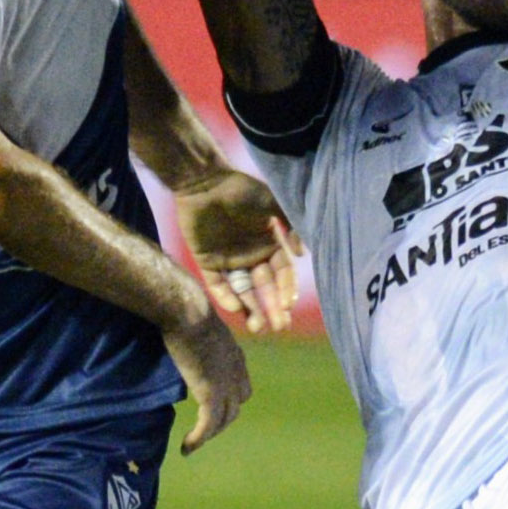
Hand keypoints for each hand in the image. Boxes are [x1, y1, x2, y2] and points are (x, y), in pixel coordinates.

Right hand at [164, 299, 252, 455]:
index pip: (242, 389)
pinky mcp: (210, 393)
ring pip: (224, 420)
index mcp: (236, 357)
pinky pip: (208, 424)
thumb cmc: (186, 312)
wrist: (188, 312)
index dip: (229, 401)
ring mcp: (226, 384)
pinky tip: (187, 448)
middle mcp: (236, 373)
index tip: (211, 409)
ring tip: (193, 444)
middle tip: (202, 431)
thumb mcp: (200, 328)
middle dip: (221, 421)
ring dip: (209, 434)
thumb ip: (200, 341)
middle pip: (236, 407)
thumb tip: (184, 342)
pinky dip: (199, 438)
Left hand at [173, 168, 300, 332]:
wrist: (203, 181)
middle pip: (265, 288)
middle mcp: (251, 256)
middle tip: (279, 326)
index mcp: (269, 244)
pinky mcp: (207, 262)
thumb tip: (304, 254)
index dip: (286, 290)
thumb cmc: (241, 190)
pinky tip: (236, 308)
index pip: (282, 274)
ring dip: (251, 309)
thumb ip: (291, 227)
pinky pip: (218, 285)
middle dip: (273, 308)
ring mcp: (229, 261)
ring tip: (259, 327)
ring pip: (243, 291)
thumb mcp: (272, 204)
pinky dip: (226, 297)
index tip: (289, 306)